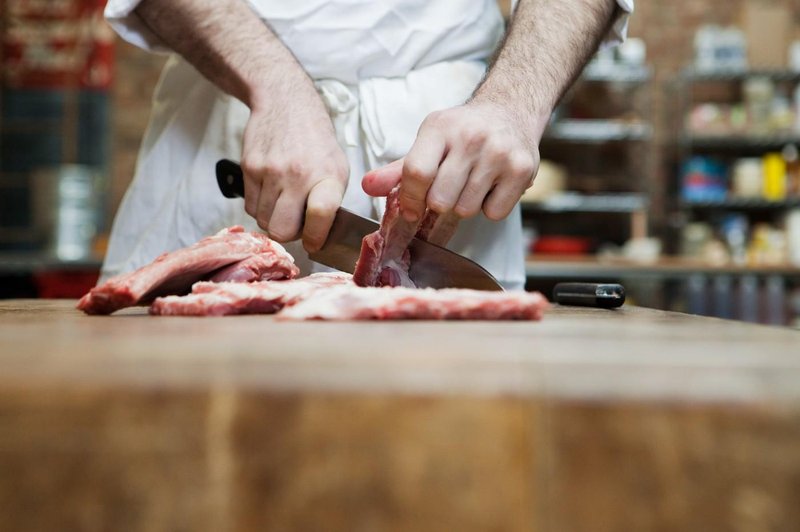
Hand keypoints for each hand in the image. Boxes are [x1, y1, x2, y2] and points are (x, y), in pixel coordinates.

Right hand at [241, 96, 348, 251]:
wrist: (285, 103)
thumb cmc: (315, 141)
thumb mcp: (337, 167)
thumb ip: (331, 202)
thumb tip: (319, 236)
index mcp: (327, 176)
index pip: (319, 215)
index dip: (314, 237)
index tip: (313, 242)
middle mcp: (298, 174)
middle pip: (282, 230)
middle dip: (288, 234)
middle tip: (295, 223)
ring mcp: (270, 171)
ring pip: (263, 222)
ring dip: (273, 219)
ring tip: (283, 202)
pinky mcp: (249, 167)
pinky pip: (250, 206)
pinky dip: (260, 206)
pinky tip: (271, 191)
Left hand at [362, 101, 539, 221]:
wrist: (511, 111)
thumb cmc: (462, 133)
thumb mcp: (428, 142)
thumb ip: (398, 170)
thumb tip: (367, 187)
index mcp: (440, 127)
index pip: (416, 173)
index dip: (410, 199)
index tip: (411, 210)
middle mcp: (471, 137)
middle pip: (440, 200)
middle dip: (440, 203)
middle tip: (449, 189)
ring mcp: (499, 153)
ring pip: (466, 210)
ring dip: (465, 206)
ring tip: (473, 183)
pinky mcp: (522, 169)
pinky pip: (495, 213)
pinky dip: (490, 208)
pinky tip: (492, 186)